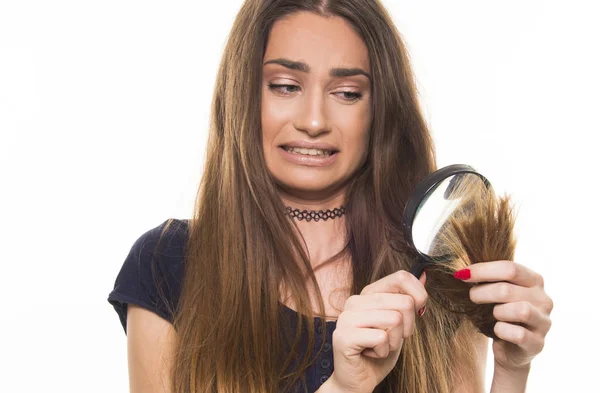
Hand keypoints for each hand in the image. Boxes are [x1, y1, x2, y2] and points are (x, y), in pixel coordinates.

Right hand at [327, 270, 427, 392]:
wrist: (359, 379)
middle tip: (391, 339)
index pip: (401, 277)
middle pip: (404, 302)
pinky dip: (384, 351)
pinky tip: (371, 353)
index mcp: (368, 293)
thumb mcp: (400, 323)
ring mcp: (347, 317)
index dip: (418, 296)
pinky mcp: (343, 336)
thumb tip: (424, 275)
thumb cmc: (379, 350)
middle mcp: (355, 300)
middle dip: (407, 327)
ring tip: (380, 346)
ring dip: (395, 341)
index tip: (415, 314)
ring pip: (395, 320)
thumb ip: (408, 299)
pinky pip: (382, 338)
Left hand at [455, 260, 552, 370]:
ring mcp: (544, 322)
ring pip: (520, 310)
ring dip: (497, 312)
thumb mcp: (497, 292)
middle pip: (509, 289)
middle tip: (472, 297)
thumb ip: (488, 279)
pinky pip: (519, 334)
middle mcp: (544, 299)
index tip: (462, 274)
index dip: (483, 270)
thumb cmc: (500, 313)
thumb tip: (462, 271)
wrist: (510, 348)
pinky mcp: (538, 343)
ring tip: (490, 315)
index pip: (510, 268)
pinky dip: (502, 331)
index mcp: (534, 280)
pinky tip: (497, 330)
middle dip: (483, 292)